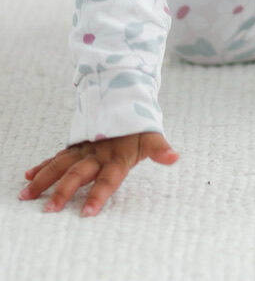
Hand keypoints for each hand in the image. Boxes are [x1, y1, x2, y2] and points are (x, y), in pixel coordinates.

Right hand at [18, 132, 178, 215]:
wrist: (123, 94)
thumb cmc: (138, 124)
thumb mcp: (151, 135)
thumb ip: (159, 149)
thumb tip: (175, 157)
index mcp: (116, 156)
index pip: (108, 179)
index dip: (99, 195)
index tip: (87, 213)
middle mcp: (97, 153)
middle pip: (78, 174)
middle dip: (63, 191)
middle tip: (49, 209)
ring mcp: (84, 148)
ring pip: (61, 165)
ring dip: (44, 179)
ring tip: (27, 194)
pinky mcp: (76, 145)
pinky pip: (57, 156)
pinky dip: (43, 165)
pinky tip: (28, 175)